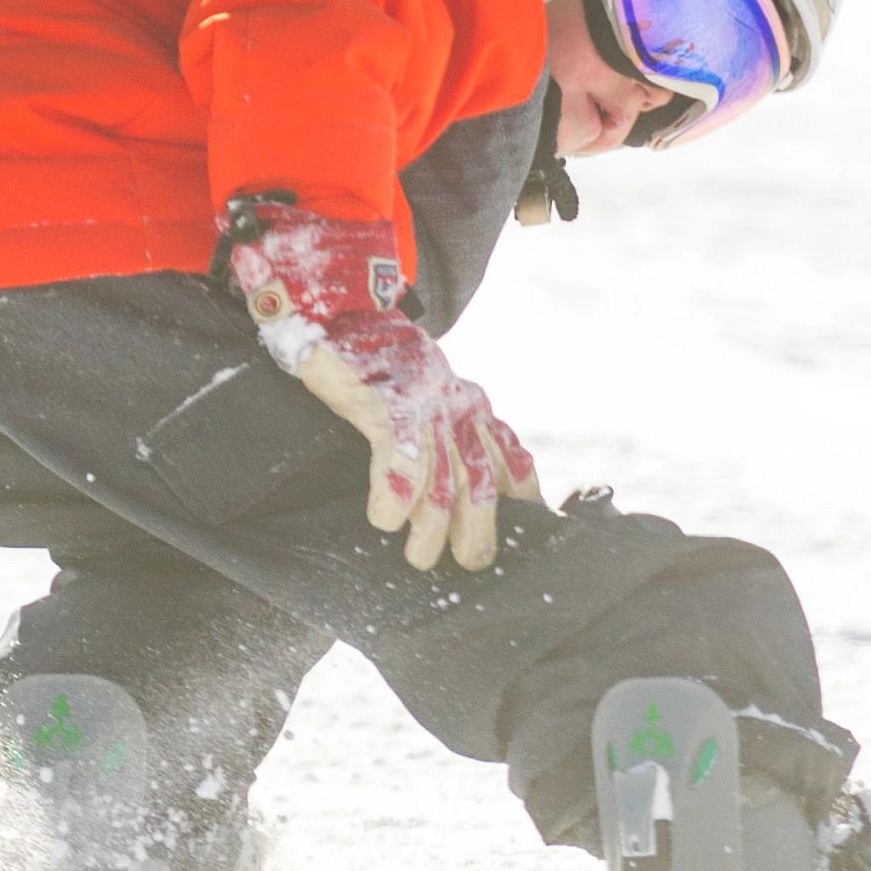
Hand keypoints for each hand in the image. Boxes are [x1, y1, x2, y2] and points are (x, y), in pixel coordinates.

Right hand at [221, 197, 541, 570]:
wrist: (340, 307)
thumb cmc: (378, 365)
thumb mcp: (424, 397)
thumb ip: (444, 435)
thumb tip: (447, 496)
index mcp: (465, 406)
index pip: (507, 451)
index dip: (523, 491)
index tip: (530, 526)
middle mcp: (452, 407)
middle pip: (480, 475)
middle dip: (479, 525)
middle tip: (470, 563)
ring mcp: (421, 404)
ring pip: (440, 471)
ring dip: (432, 521)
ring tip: (419, 557)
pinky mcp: (383, 401)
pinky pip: (397, 450)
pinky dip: (393, 486)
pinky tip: (384, 519)